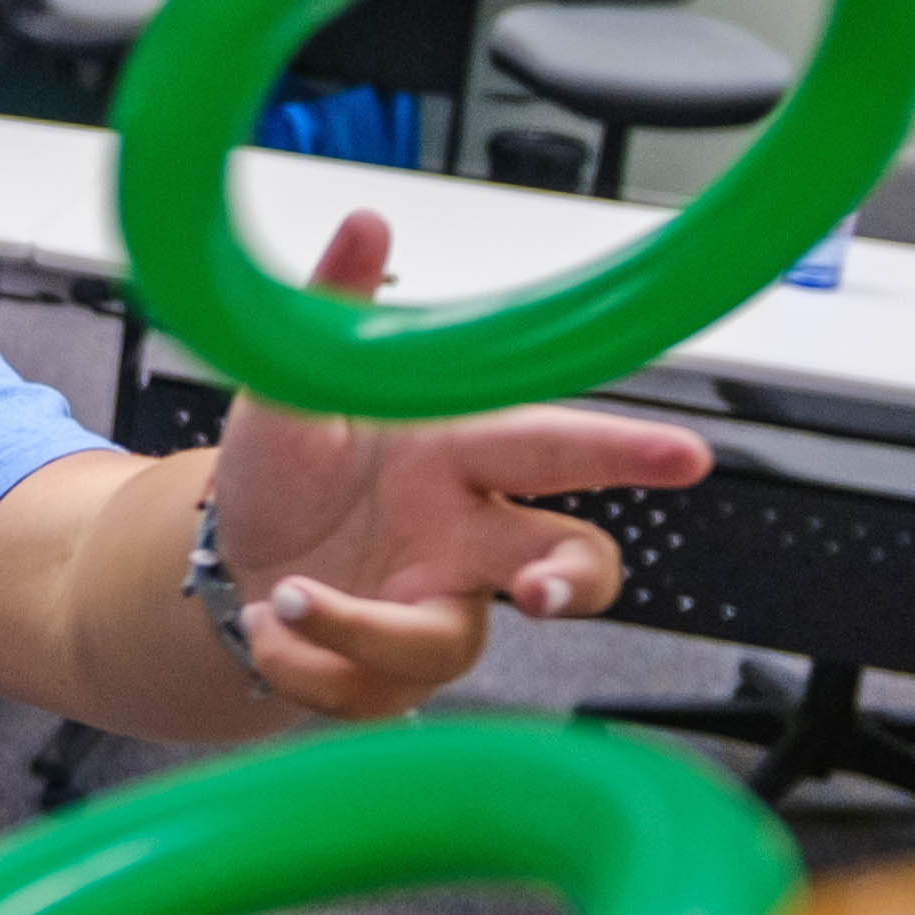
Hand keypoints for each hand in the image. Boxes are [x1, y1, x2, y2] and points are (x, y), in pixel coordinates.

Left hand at [203, 209, 712, 719]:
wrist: (227, 551)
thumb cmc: (289, 466)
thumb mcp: (292, 387)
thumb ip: (332, 313)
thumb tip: (362, 225)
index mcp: (461, 455)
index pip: (557, 448)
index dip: (625, 452)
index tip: (687, 456)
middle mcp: (468, 536)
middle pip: (573, 565)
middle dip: (571, 582)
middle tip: (538, 594)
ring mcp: (436, 606)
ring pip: (451, 645)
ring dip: (365, 630)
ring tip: (287, 598)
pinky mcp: (391, 671)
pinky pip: (369, 689)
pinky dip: (305, 666)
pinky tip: (264, 629)